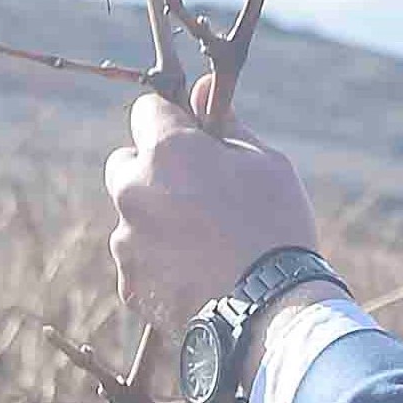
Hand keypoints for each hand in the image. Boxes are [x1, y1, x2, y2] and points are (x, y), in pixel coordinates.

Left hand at [104, 87, 326, 337]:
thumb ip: (226, 124)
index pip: (146, 110)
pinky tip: (199, 274)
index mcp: (168, 151)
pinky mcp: (129, 283)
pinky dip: (159, 263)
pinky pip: (138, 261)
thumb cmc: (277, 228)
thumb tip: (201, 89)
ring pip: (131, 216)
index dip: (172, 121)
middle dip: (152, 171)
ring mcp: (126, 240)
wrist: (272, 312)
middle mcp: (134, 190)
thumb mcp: (267, 163)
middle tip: (197, 193)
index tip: (193, 137)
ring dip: (156, 220)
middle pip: (126, 163)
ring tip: (206, 245)